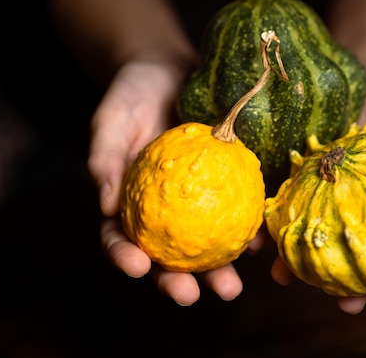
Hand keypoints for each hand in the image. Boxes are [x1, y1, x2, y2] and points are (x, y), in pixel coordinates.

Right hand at [90, 60, 247, 304]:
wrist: (171, 68)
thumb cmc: (132, 92)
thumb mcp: (111, 120)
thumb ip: (105, 159)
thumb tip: (106, 206)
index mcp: (131, 201)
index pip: (121, 237)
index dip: (125, 258)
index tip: (137, 268)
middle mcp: (165, 209)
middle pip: (168, 254)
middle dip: (179, 281)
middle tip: (191, 295)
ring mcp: (198, 200)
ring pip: (207, 244)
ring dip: (219, 269)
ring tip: (232, 287)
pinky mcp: (227, 184)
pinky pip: (237, 211)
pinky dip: (247, 230)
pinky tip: (260, 243)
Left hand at [270, 66, 365, 314]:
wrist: (348, 72)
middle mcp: (352, 202)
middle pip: (352, 247)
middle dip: (348, 282)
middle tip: (348, 306)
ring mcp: (320, 194)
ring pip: (311, 235)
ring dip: (300, 263)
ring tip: (286, 280)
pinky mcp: (292, 178)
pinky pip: (280, 204)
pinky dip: (269, 226)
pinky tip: (259, 244)